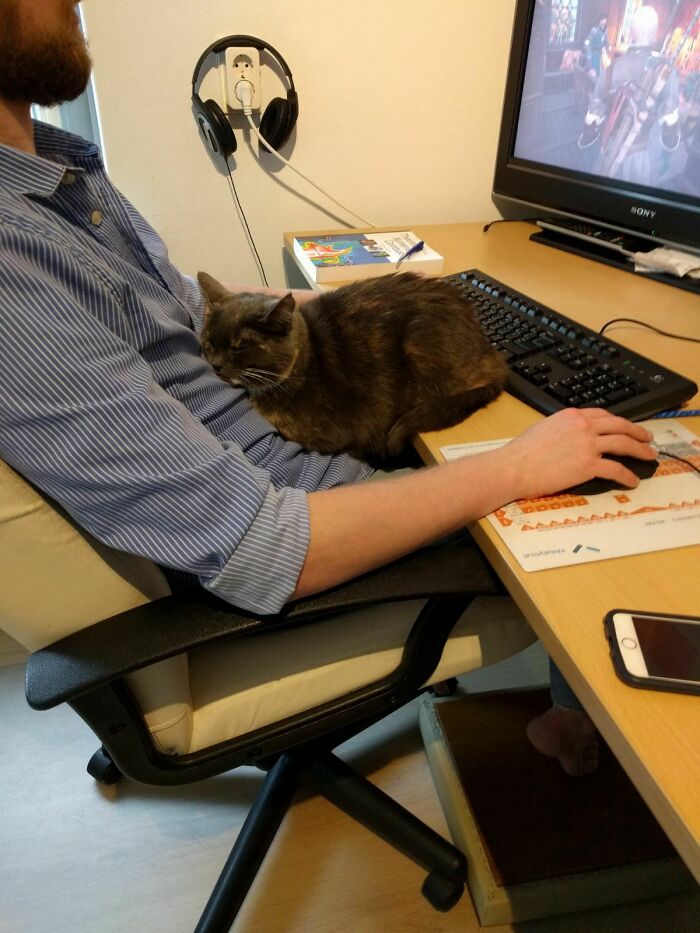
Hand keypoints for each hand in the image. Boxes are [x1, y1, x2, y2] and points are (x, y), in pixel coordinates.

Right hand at [503, 408, 654, 499]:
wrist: (512, 467)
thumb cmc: (521, 453)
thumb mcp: (544, 429)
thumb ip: (562, 429)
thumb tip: (570, 438)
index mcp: (571, 415)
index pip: (603, 415)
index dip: (618, 421)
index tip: (626, 427)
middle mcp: (583, 426)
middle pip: (620, 425)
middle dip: (638, 432)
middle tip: (647, 438)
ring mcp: (587, 445)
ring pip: (624, 444)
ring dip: (640, 450)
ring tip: (649, 456)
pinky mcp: (588, 465)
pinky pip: (616, 469)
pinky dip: (627, 475)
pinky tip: (632, 480)